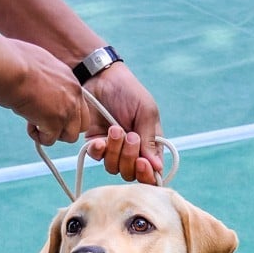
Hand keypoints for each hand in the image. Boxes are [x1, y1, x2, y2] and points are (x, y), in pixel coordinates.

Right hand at [0, 39, 89, 145]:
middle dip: (65, 127)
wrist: (9, 67)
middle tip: (45, 120)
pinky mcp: (54, 123)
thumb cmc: (13, 61)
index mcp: (70, 79)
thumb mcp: (38, 65)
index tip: (47, 107)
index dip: (64, 111)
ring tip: (36, 123)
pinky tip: (28, 124)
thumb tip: (37, 85)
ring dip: (53, 134)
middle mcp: (73, 94)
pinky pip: (50, 140)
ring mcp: (67, 110)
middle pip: (82, 123)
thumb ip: (46, 78)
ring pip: (70, 136)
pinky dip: (38, 137)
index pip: (78, 104)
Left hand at [83, 62, 163, 183]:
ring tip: (115, 129)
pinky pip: (97, 158)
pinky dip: (99, 150)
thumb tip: (158, 168)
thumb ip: (151, 140)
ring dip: (114, 150)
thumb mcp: (146, 112)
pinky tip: (100, 138)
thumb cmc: (129, 92)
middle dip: (129, 158)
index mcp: (149, 145)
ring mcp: (113, 149)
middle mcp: (132, 152)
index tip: (142, 162)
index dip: (146, 174)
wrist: (101, 78)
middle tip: (130, 136)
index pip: (151, 173)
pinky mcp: (95, 144)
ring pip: (113, 168)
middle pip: (131, 174)